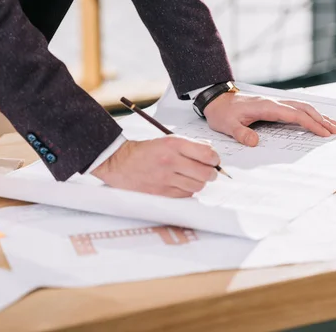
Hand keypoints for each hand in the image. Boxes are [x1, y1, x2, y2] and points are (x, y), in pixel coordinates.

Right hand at [91, 136, 219, 197]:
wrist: (120, 163)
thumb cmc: (145, 151)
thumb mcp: (167, 140)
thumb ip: (190, 145)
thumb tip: (210, 152)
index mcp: (174, 145)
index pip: (207, 154)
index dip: (215, 159)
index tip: (214, 161)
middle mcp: (171, 161)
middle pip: (206, 173)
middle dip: (211, 173)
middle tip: (208, 172)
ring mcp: (166, 179)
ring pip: (198, 186)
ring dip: (199, 183)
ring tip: (193, 178)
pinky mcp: (162, 192)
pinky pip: (186, 195)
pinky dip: (187, 190)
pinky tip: (181, 184)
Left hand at [203, 92, 335, 146]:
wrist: (216, 100)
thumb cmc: (223, 113)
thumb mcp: (228, 126)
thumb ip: (241, 134)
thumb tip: (254, 142)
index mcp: (267, 107)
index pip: (294, 115)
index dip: (311, 124)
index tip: (324, 133)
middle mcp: (274, 102)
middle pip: (303, 109)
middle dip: (321, 120)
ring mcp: (274, 102)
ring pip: (302, 106)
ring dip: (318, 115)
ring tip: (333, 125)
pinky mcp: (273, 106)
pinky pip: (295, 107)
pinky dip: (308, 113)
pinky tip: (315, 118)